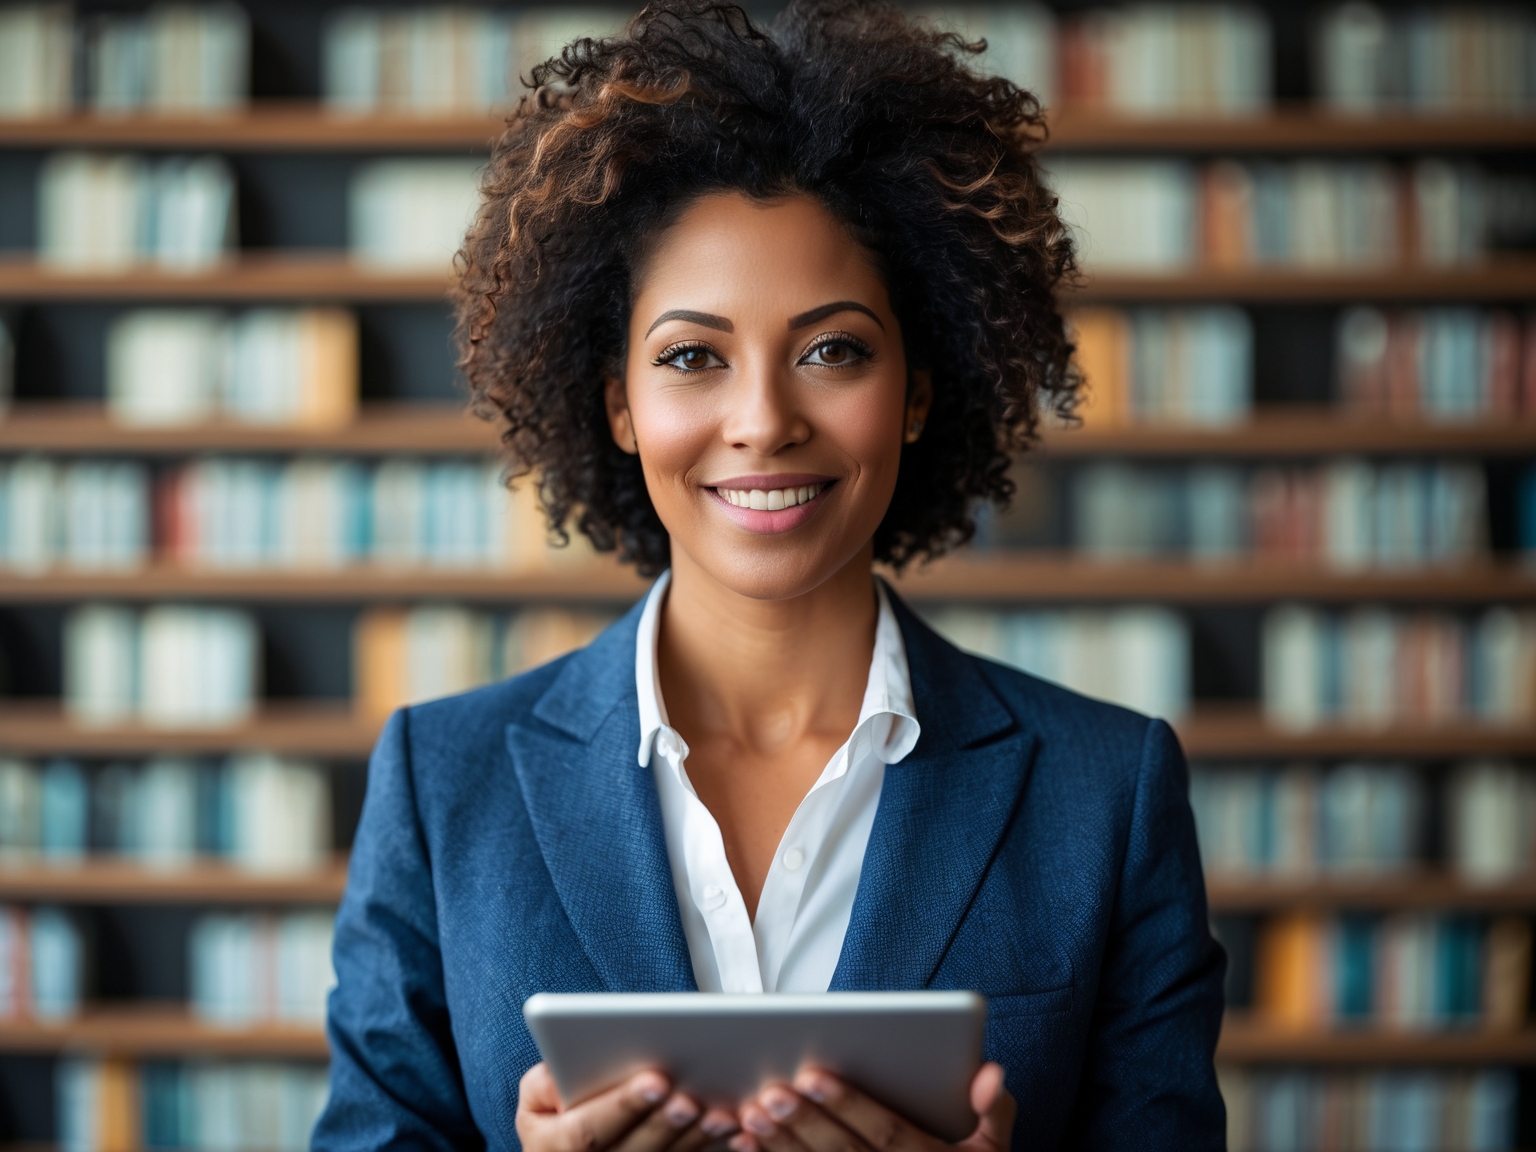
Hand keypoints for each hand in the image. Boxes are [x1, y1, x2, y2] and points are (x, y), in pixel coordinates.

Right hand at [517, 1063, 739, 1151]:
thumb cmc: (552, 1116)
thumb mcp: (534, 1097)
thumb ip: (545, 1081)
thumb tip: (567, 1069)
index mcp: (553, 1147)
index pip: (588, 1132)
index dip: (623, 1105)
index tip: (656, 1080)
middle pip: (633, 1150)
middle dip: (665, 1123)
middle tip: (692, 1099)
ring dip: (695, 1139)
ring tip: (721, 1114)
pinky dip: (708, 1149)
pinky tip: (734, 1134)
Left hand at [730, 1063, 1013, 1151]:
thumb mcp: (994, 1151)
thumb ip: (995, 1111)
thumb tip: (991, 1074)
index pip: (887, 1132)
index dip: (851, 1105)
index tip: (814, 1075)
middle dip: (805, 1124)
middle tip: (770, 1093)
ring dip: (781, 1147)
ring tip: (750, 1116)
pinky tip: (745, 1145)